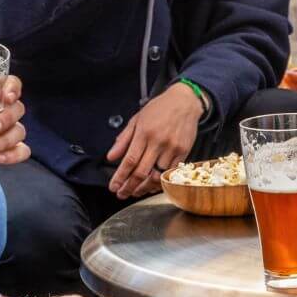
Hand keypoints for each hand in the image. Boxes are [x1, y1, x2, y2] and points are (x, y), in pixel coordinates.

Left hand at [0, 74, 28, 166]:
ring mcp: (8, 129)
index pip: (11, 83)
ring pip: (19, 131)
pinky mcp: (9, 148)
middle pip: (17, 109)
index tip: (7, 97)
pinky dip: (12, 155)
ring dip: (5, 140)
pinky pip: (21, 151)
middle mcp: (4, 109)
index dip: (13, 88)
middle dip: (6, 119)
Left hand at [107, 81, 202, 198]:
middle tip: (122, 194)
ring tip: (136, 191)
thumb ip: (123, 139)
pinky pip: (171, 172)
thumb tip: (111, 156)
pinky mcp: (184, 152)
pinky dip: (161, 181)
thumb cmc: (160, 109)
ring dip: (145, 187)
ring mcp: (172, 148)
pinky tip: (152, 184)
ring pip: (157, 175)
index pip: (129, 160)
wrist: (185, 102)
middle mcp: (158, 142)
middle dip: (130, 187)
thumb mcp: (136, 120)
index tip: (113, 186)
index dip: (120, 177)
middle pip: (142, 172)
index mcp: (144, 132)